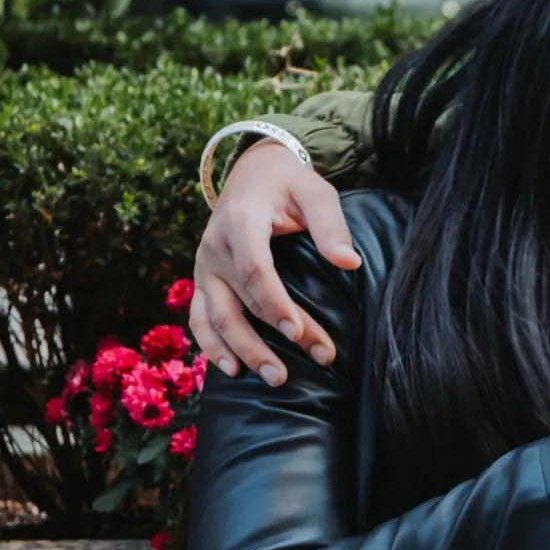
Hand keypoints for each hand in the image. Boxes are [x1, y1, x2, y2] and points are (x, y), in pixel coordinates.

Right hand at [190, 141, 360, 383]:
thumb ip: (331, 224)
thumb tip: (350, 263)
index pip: (255, 270)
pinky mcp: (201, 279)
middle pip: (238, 302)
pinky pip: (198, 317)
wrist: (252, 172)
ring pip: (215, 316)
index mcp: (241, 220)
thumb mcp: (314, 190)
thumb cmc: (288, 184)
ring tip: (273, 378)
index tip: (299, 333)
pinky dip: (210, 345)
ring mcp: (203, 265)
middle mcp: (215, 246)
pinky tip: (230, 370)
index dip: (276, 305)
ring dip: (240, 351)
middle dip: (266, 340)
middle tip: (298, 369)